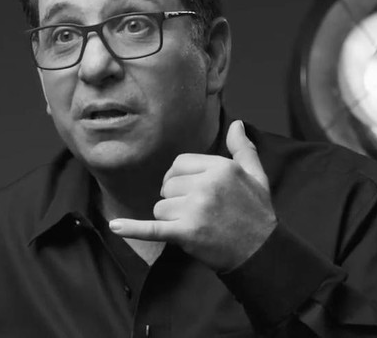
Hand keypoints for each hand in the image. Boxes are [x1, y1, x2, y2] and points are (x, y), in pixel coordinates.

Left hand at [109, 120, 276, 270]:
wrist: (260, 253)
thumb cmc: (256, 213)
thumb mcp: (256, 176)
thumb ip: (243, 148)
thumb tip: (235, 123)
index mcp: (220, 168)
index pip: (179, 164)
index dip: (181, 178)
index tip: (192, 191)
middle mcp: (206, 186)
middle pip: (168, 185)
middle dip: (176, 199)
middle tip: (198, 212)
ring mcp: (195, 210)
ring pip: (160, 207)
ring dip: (171, 218)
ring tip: (194, 225)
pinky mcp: (186, 233)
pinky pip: (152, 228)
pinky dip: (132, 229)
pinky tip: (115, 227)